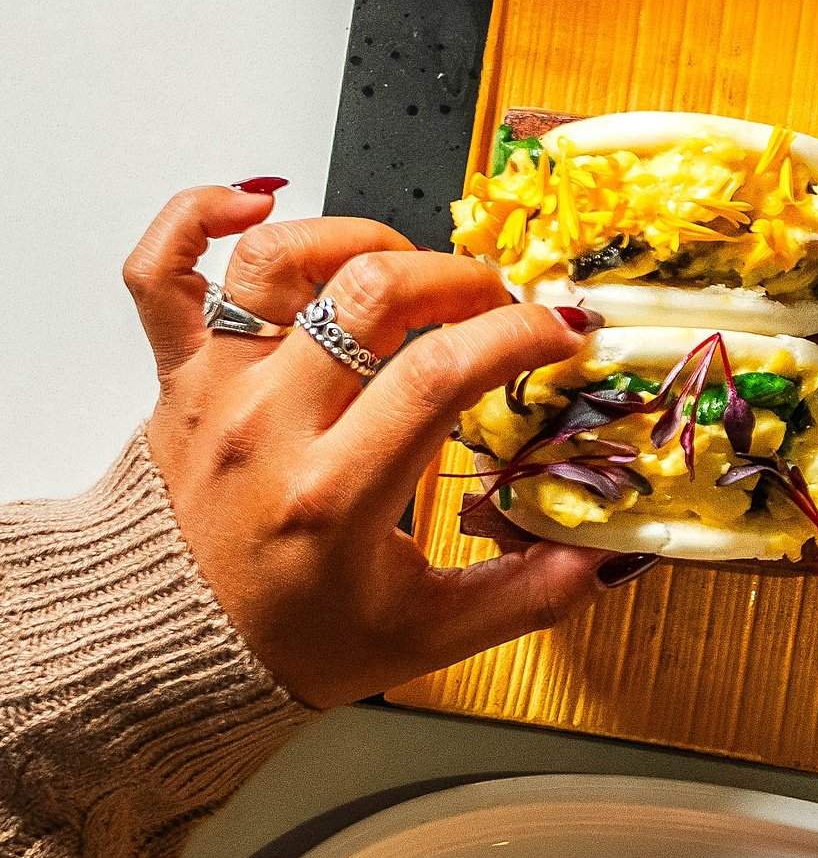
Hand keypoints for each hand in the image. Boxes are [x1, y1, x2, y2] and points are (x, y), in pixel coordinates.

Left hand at [128, 186, 611, 709]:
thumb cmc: (289, 642)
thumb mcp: (427, 637)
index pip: (439, 372)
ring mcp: (215, 391)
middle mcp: (268, 427)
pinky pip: (161, 267)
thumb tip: (616, 553)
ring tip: (404, 266)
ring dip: (359, 239)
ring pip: (279, 261)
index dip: (516, 336)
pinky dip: (201, 214)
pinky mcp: (174, 374)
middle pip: (370, 294)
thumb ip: (529, 594)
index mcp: (336, 494)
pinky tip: (261, 202)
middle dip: (459, 280)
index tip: (558, 335)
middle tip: (495, 305)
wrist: (166, 655)